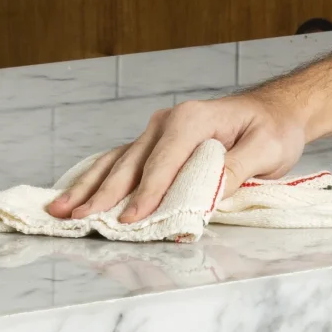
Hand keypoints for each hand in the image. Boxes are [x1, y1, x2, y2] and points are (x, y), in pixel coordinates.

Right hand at [46, 90, 310, 222]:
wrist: (273, 111)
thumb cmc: (272, 130)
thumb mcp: (267, 148)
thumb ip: (237, 169)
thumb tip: (207, 194)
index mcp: (191, 119)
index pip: (162, 163)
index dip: (145, 194)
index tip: (129, 220)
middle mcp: (167, 122)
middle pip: (129, 164)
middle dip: (102, 194)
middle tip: (78, 220)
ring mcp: (156, 132)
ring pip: (115, 162)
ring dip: (87, 187)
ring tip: (59, 210)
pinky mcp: (153, 144)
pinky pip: (120, 162)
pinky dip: (95, 179)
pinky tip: (74, 194)